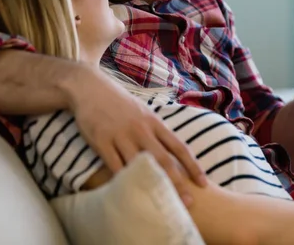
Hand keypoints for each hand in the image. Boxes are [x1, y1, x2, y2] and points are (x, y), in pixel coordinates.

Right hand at [70, 66, 206, 205]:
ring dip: (152, 186)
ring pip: (140, 166)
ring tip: (161, 205)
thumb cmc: (120, 103)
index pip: (179, 147)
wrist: (91, 88)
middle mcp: (141, 130)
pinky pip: (114, 166)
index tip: (203, 183)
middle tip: (188, 202)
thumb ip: (157, 131)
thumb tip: (173, 151)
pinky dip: (123, 182)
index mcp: (154, 123)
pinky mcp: (102, 141)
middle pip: (164, 160)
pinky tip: (130, 195)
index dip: (193, 166)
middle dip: (178, 182)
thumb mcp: (144, 112)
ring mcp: (121, 136)